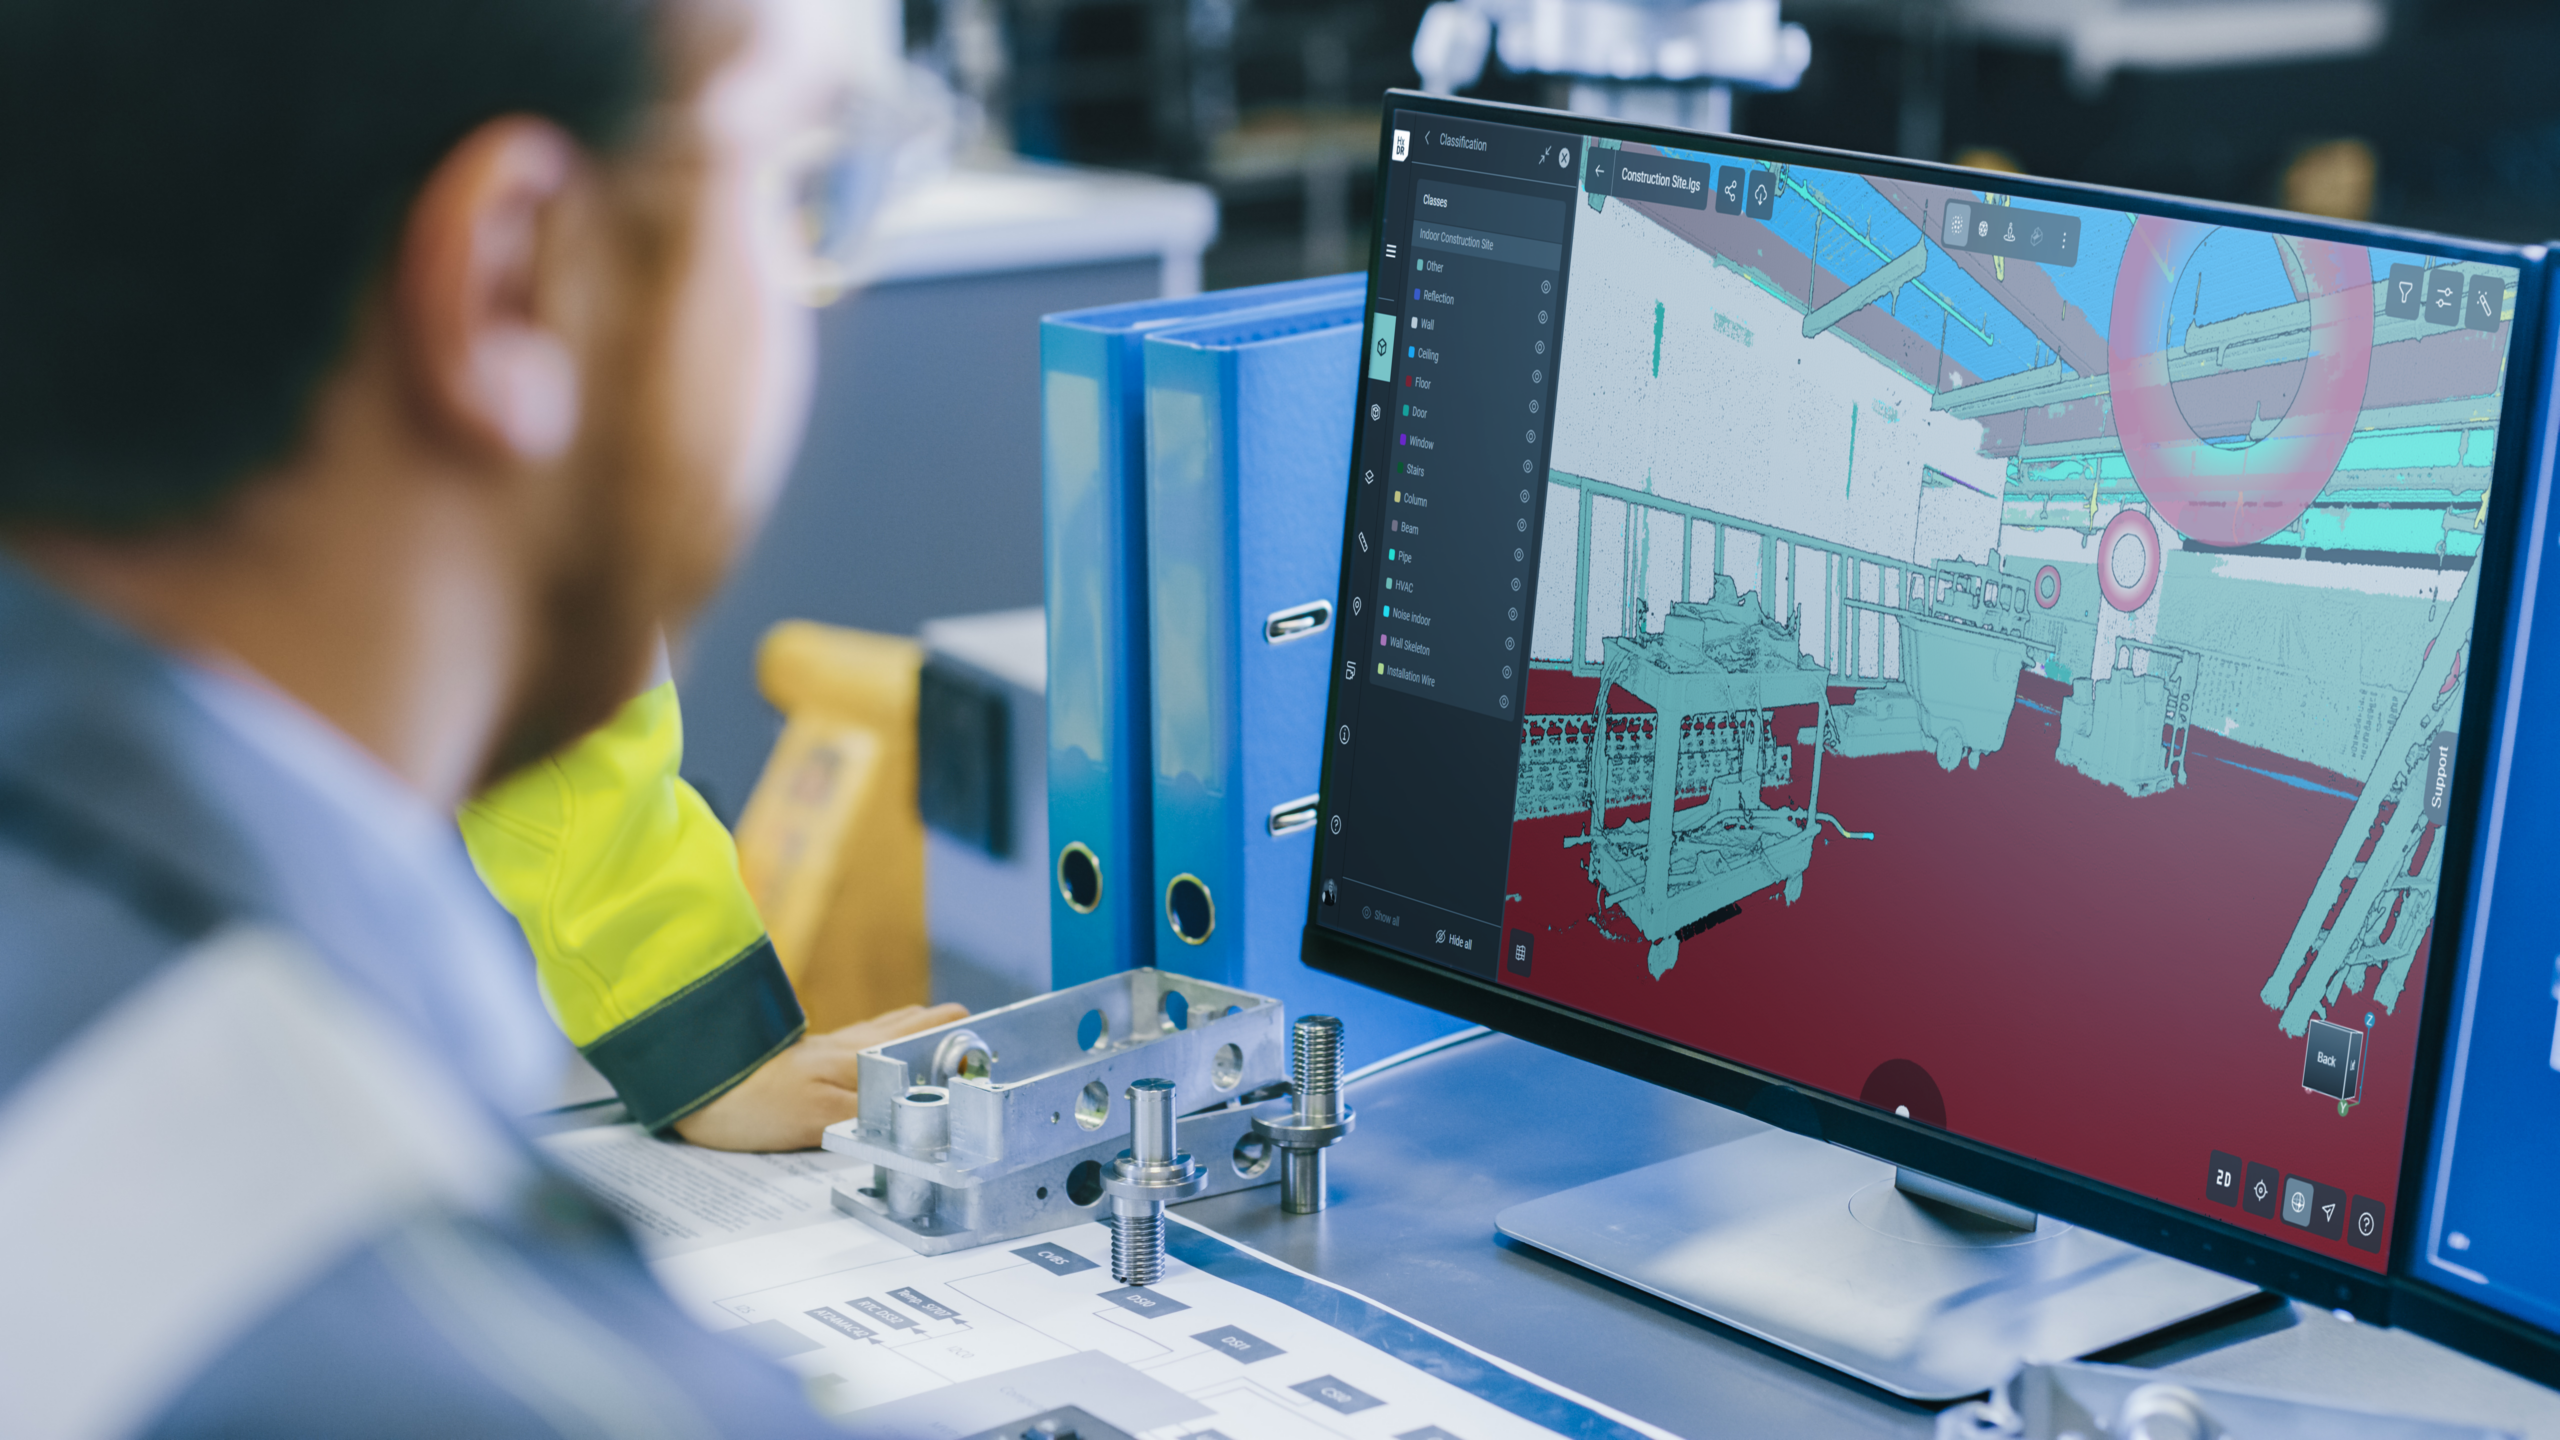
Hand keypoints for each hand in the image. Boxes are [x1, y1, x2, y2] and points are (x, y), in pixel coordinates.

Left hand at [672, 1002, 968, 1150]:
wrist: (695, 1082)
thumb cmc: (750, 1100)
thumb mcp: (818, 1121)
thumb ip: (871, 1116)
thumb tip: (921, 1117)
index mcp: (865, 1053)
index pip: (938, 1029)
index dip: (972, 1040)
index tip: (998, 1059)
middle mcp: (854, 1041)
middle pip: (922, 1022)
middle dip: (956, 1036)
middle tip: (978, 1062)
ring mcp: (833, 1046)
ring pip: (894, 1030)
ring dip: (923, 1041)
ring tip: (944, 1065)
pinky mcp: (811, 1057)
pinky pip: (865, 1045)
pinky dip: (889, 1052)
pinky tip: (883, 1072)